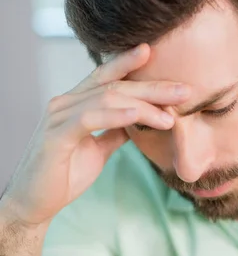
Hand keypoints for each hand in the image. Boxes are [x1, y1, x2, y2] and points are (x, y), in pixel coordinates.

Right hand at [0, 44, 189, 226]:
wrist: (34, 203)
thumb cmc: (64, 174)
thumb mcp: (98, 148)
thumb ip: (115, 130)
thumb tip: (139, 119)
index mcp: (75, 103)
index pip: (106, 75)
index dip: (128, 62)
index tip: (154, 52)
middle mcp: (65, 103)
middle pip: (114, 85)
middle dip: (152, 86)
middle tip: (184, 89)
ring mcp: (59, 117)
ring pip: (106, 98)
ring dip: (143, 105)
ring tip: (171, 114)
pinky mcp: (56, 136)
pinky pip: (90, 119)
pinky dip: (116, 115)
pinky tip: (138, 116)